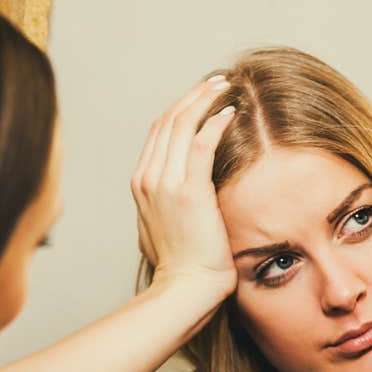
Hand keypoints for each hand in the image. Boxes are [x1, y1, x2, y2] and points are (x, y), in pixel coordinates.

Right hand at [131, 75, 236, 301]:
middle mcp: (147, 178)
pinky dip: (215, 121)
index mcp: (141, 183)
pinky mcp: (188, 191)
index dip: (181, 108)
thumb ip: (168, 203)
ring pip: (181, 123)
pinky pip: (200, 142)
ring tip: (227, 86)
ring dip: (205, 99)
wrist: (184, 290)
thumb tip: (181, 193)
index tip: (204, 96)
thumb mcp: (165, 228)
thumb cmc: (182, 267)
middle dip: (194, 95)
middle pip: (168, 120)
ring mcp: (164, 183)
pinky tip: (230, 112)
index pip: (159, 131)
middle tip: (218, 81)